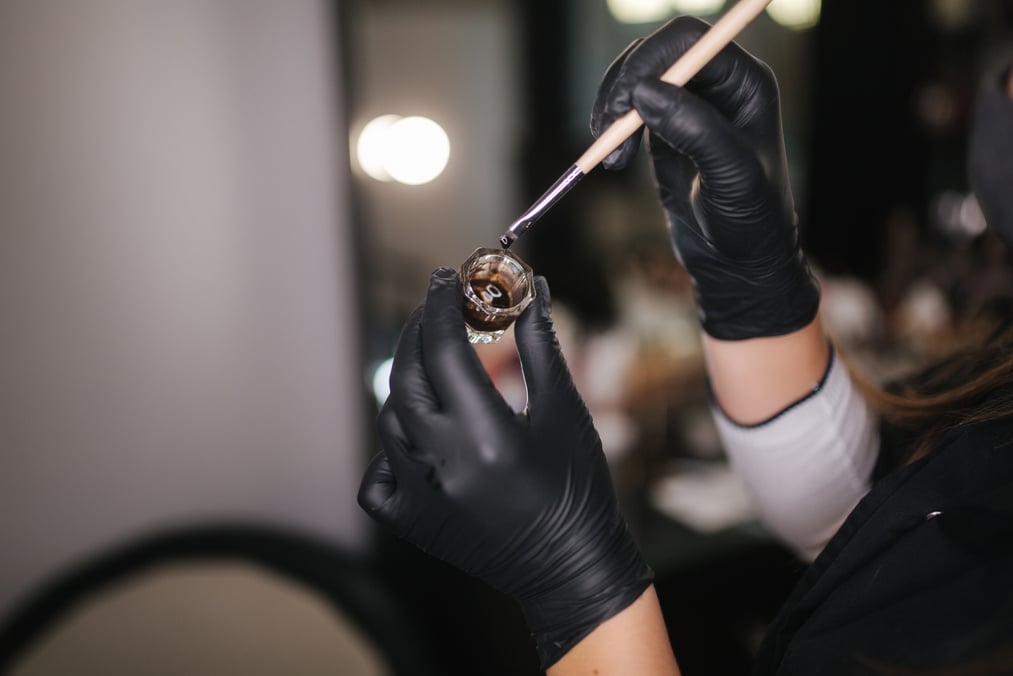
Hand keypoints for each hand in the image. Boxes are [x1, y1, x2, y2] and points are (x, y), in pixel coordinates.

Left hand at [358, 268, 652, 667]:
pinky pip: (377, 474)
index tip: (445, 278)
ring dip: (411, 383)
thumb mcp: (565, 413)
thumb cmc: (578, 490)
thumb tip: (532, 290)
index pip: (443, 351)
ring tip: (440, 367)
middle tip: (437, 308)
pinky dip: (392, 447)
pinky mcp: (412, 524)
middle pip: (407, 377)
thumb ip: (541, 348)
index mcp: (487, 438)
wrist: (572, 569)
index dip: (440, 306)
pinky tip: (421, 436)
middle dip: (418, 332)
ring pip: (391, 419)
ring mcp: (421, 499)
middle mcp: (443, 468)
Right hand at [591, 16, 819, 339]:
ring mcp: (689, 108)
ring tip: (607, 152)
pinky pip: (629, 112)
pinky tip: (611, 161)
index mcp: (744, 84)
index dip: (651, 60)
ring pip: (637, 80)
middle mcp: (717, 87)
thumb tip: (645, 92)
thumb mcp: (731, 176)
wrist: (739, 263)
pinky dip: (611, 131)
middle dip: (624, 85)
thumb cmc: (751, 222)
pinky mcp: (665, 132)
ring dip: (612, 109)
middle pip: (656, 54)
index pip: (690, 42)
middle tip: (606, 127)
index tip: (626, 102)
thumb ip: (695, 129)